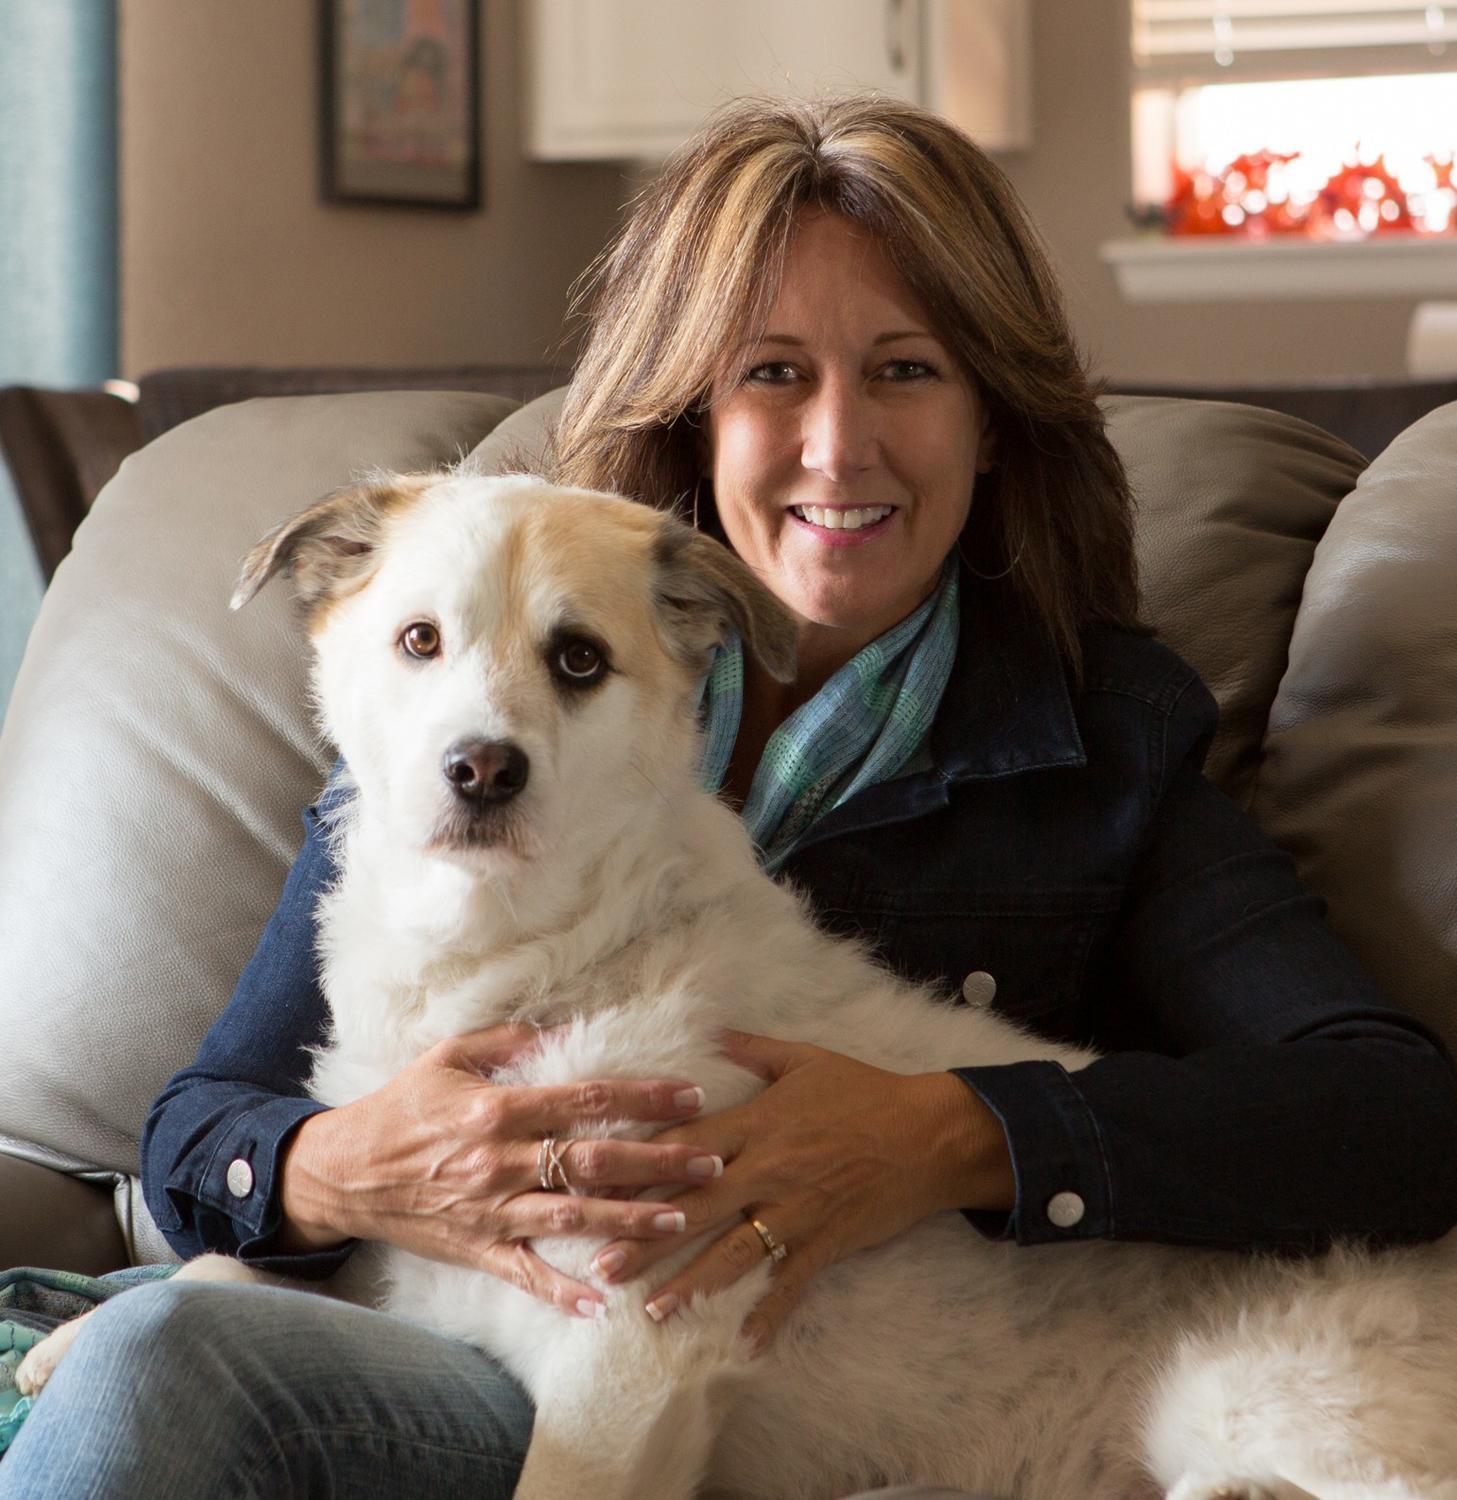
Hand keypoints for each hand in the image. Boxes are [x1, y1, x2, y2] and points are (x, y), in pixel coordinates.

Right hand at [274, 1023, 723, 1316]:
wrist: (342, 1170)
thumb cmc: (401, 1106)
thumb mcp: (449, 1056)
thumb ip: (508, 1041)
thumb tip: (565, 1025)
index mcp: (496, 1109)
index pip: (584, 1099)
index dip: (642, 1097)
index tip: (691, 1095)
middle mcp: (498, 1161)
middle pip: (592, 1160)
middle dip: (658, 1161)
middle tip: (712, 1160)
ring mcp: (489, 1210)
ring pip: (572, 1217)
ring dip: (630, 1220)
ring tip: (682, 1220)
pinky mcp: (476, 1248)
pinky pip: (525, 1274)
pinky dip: (563, 1291)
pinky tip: (605, 1302)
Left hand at [587, 1029, 1013, 1348]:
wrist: (930, 1132)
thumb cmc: (865, 1090)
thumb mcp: (804, 1058)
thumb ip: (750, 1049)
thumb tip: (707, 1029)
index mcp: (756, 1123)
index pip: (684, 1149)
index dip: (639, 1169)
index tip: (598, 1189)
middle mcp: (768, 1170)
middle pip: (695, 1208)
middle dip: (645, 1240)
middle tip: (602, 1267)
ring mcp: (796, 1210)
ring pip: (733, 1253)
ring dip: (691, 1284)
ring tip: (652, 1311)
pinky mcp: (826, 1241)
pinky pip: (792, 1284)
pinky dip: (770, 1314)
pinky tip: (742, 1345)